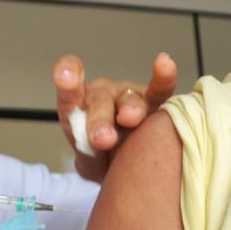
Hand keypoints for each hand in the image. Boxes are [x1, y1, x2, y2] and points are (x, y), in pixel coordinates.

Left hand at [53, 53, 177, 181]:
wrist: (126, 166)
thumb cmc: (102, 158)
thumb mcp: (88, 161)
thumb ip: (87, 153)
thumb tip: (97, 144)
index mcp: (79, 107)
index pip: (70, 93)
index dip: (68, 83)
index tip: (65, 77)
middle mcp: (102, 94)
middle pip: (100, 101)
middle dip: (100, 120)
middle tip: (102, 140)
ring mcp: (128, 95)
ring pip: (129, 99)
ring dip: (130, 108)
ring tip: (129, 119)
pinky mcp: (154, 102)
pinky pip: (160, 90)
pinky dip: (163, 78)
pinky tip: (165, 63)